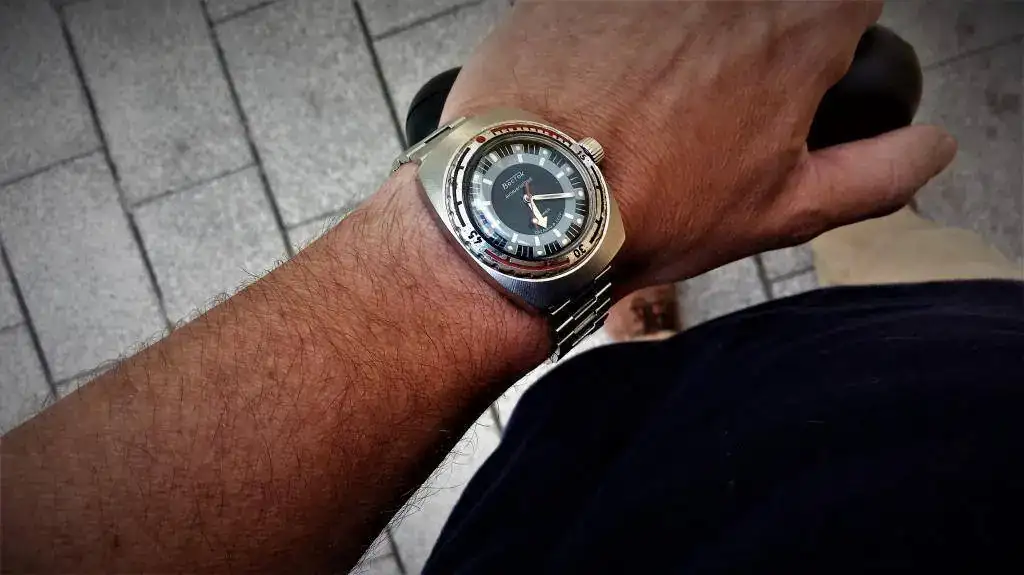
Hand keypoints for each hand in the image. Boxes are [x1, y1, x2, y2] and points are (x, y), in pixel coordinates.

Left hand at [443, 1, 955, 289]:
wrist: (528, 198)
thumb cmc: (649, 209)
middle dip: (749, 33)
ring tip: (647, 82)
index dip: (819, 34)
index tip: (785, 71)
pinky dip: (623, 27)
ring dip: (684, 31)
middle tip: (705, 87)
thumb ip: (877, 175)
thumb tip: (934, 146)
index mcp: (801, 30)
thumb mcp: (781, 212)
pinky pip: (624, 3)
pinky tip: (605, 69)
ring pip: (695, 5)